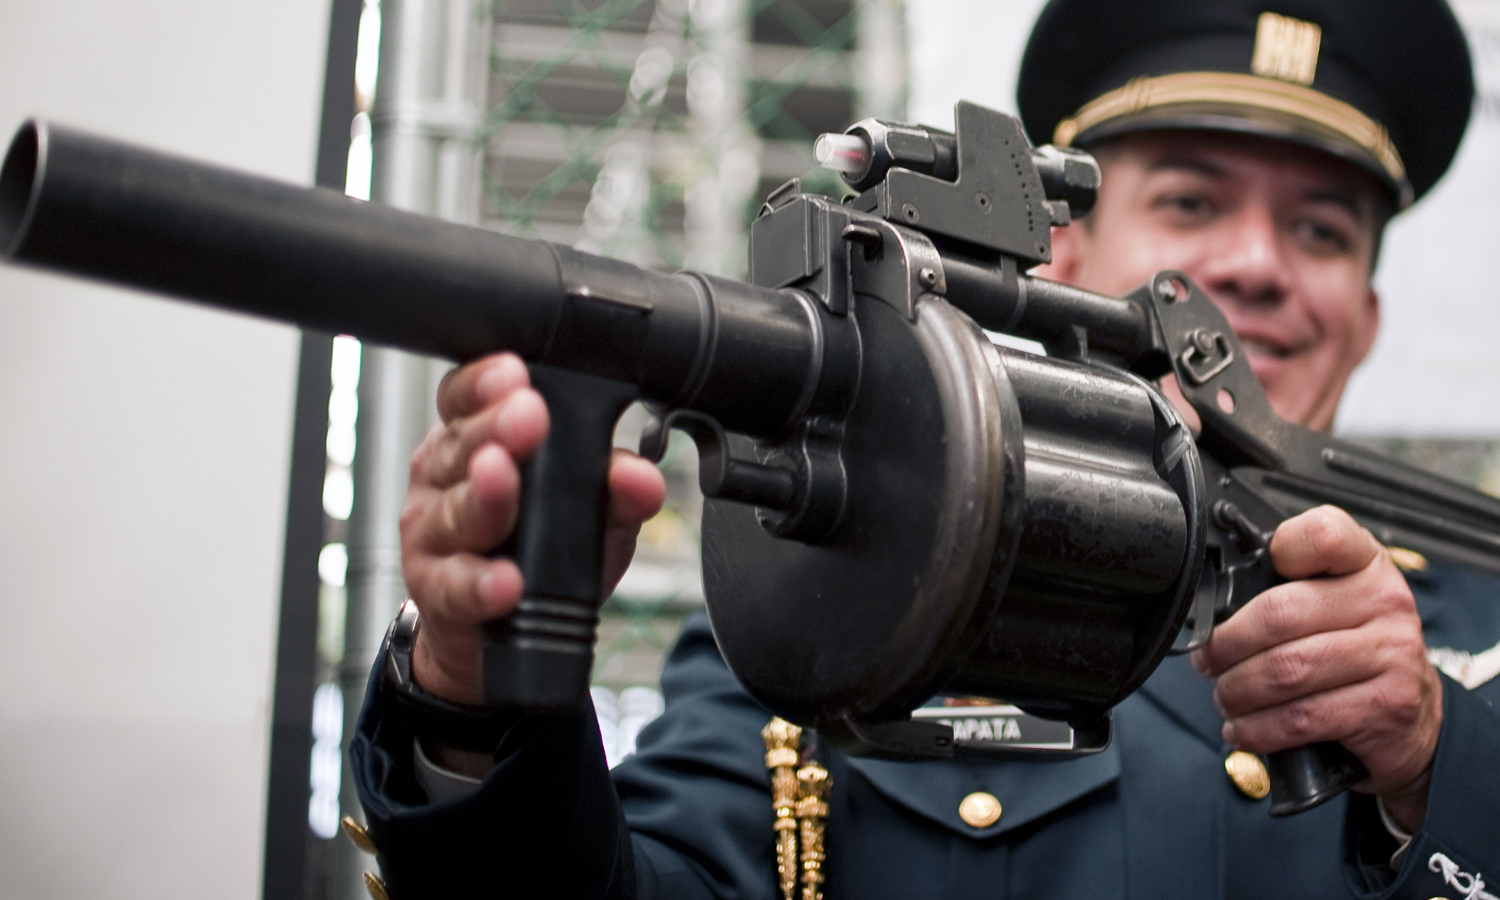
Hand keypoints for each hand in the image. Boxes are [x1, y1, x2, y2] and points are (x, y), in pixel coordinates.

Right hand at [399, 353, 665, 706]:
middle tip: (527, 417)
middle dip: (495, 429)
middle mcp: (443, 475)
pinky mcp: (432, 588)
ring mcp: (431, 531)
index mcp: (474, 437)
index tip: (516, 374)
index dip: (485, 383)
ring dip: (483, 498)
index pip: (468, 396)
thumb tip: (641, 477)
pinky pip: (455, 584)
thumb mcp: (592, 511)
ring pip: (455, 511)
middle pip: (462, 445)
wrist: (497, 631)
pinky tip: (506, 581)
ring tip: (503, 480)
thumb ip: (618, 488)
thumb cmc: (539, 552)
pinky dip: (481, 583)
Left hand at [1191, 505, 1441, 831]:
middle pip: (1279, 614)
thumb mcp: (1334, 601)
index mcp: (1366, 564)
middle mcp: (1385, 602)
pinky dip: (1258, 728)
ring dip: (1237, 691)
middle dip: (1226, 645)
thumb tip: (1212, 608)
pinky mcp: (1386, 706)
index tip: (1246, 580)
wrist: (1416, 716)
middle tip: (1209, 661)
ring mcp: (1391, 654)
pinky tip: (1244, 728)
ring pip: (1284, 670)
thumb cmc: (1356, 649)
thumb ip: (1288, 586)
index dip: (1277, 551)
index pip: (1321, 535)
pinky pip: (1300, 717)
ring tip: (1227, 697)